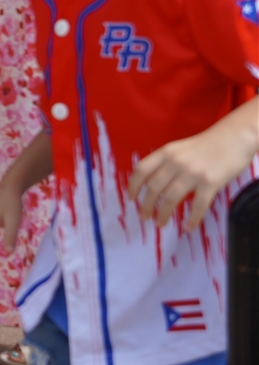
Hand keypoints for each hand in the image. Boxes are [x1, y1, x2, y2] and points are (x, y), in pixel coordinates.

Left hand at [127, 114, 258, 231]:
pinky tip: (188, 227)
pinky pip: (198, 205)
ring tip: (160, 223)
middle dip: (145, 205)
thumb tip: (152, 182)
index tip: (130, 198)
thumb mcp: (180, 148)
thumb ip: (166, 162)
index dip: (133, 185)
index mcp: (166, 152)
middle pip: (153, 187)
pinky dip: (192, 219)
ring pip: (171, 198)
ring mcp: (193, 173)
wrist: (234, 137)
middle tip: (144, 216)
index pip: (141, 170)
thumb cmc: (207, 144)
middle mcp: (176, 162)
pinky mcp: (211, 182)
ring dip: (163, 214)